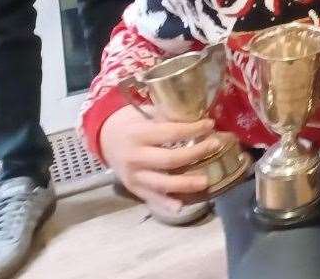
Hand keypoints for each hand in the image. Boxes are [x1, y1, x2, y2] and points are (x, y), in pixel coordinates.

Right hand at [98, 105, 218, 213]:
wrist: (104, 138)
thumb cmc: (131, 122)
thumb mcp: (145, 113)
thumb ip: (167, 117)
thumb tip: (198, 117)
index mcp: (138, 135)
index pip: (171, 133)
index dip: (193, 129)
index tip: (210, 124)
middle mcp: (134, 157)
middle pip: (169, 160)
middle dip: (195, 154)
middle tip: (215, 146)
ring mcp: (133, 176)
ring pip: (161, 183)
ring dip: (185, 184)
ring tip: (205, 181)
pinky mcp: (132, 188)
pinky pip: (151, 198)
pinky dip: (165, 204)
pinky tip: (180, 207)